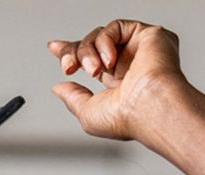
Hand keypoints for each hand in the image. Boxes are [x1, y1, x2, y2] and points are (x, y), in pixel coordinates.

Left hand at [46, 20, 189, 142]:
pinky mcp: (150, 35)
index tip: (54, 47)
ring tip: (94, 70)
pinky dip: (104, 41)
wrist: (150, 109)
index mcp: (119, 81)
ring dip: (87, 51)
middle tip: (69, 67)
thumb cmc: (127, 119)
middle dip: (74, 53)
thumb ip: (73, 98)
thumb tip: (59, 88)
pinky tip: (110, 60)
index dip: (73, 50)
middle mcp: (131, 64)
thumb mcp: (88, 113)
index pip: (93, 58)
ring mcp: (140, 49)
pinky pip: (115, 27)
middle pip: (92, 43)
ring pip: (100, 35)